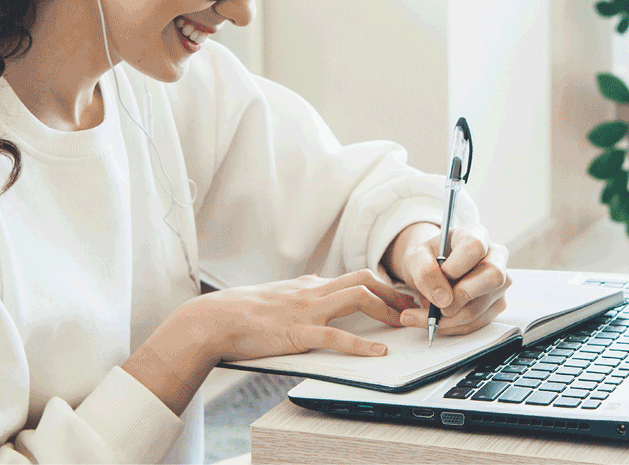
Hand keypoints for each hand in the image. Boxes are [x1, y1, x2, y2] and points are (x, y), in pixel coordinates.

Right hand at [169, 270, 420, 361]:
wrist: (214, 319)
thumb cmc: (240, 312)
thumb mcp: (277, 296)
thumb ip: (300, 293)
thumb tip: (315, 287)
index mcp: (308, 285)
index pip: (354, 277)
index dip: (383, 285)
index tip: (401, 296)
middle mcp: (312, 291)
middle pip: (364, 279)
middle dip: (394, 291)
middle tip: (414, 306)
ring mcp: (307, 310)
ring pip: (357, 297)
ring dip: (386, 309)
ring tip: (404, 323)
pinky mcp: (298, 332)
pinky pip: (336, 337)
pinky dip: (362, 345)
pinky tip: (378, 352)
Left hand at [381, 222, 510, 335]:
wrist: (431, 271)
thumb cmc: (427, 259)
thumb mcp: (416, 258)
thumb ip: (425, 272)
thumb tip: (443, 300)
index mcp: (476, 234)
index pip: (475, 247)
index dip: (456, 266)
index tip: (441, 275)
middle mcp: (495, 257)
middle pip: (492, 277)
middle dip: (460, 297)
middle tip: (437, 304)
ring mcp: (500, 282)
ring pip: (482, 306)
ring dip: (449, 319)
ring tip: (423, 316)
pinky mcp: (497, 303)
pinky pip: (478, 322)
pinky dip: (453, 327)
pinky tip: (436, 321)